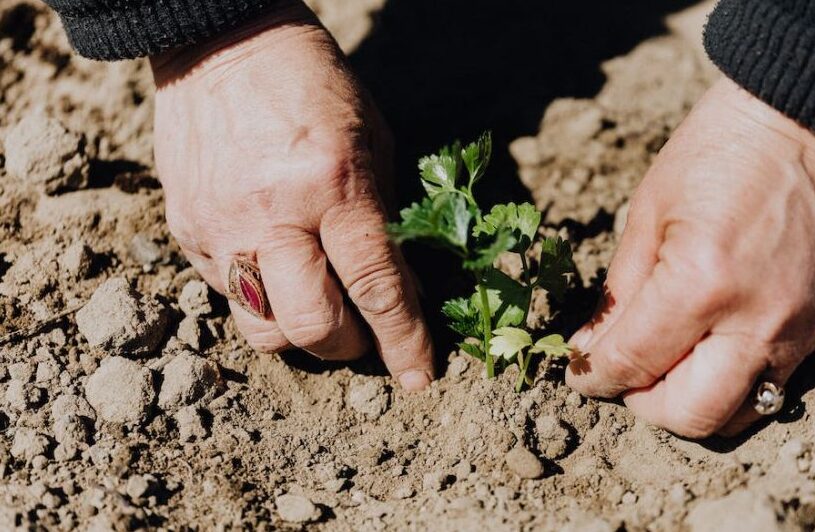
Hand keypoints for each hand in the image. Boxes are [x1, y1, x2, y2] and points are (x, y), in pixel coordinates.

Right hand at [149, 1, 432, 389]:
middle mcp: (272, 215)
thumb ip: (386, 222)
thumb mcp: (373, 143)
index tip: (419, 377)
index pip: (375, 287)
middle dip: (349, 348)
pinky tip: (278, 268)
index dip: (403, 341)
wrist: (221, 44)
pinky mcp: (186, 231)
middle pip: (312, 327)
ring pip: (262, 330)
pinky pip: (227, 296)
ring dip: (301, 336)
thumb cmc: (314, 88)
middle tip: (364, 335)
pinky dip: (263, 299)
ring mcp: (221, 227)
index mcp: (332, 185)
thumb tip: (401, 293)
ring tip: (319, 307)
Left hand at [566, 78, 814, 435]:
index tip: (581, 373)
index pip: (634, 364)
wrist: (803, 121)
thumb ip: (618, 294)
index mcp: (701, 283)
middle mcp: (757, 319)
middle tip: (627, 377)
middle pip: (691, 415)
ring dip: (693, 403)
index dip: (595, 377)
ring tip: (669, 366)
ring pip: (739, 414)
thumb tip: (591, 351)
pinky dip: (733, 380)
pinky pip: (774, 382)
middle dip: (645, 405)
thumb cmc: (715, 152)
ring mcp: (799, 327)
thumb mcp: (647, 215)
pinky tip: (712, 344)